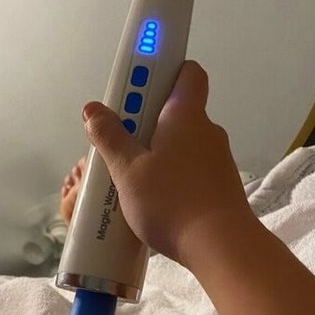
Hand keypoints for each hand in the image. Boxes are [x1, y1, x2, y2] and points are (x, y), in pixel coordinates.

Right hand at [82, 61, 253, 267]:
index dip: (165, 67)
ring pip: (183, 141)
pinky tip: (156, 197)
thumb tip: (94, 109)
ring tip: (133, 176)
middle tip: (120, 138)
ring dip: (159, 149)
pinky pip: (191, 165)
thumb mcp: (128, 171)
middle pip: (176, 109)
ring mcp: (217, 158)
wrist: (221, 246)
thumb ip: (110, 138)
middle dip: (147, 118)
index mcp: (186, 115)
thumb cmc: (172, 201)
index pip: (187, 71)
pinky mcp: (220, 184)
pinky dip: (174, 172)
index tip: (139, 78)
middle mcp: (207, 130)